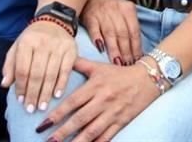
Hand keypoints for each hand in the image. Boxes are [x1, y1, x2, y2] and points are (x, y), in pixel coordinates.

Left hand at [2, 19, 76, 112]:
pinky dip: (61, 84)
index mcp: (27, 42)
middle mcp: (43, 43)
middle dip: (33, 94)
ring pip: (51, 74)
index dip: (21, 87)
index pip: (23, 69)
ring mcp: (58, 46)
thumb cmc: (32, 38)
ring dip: (46, 93)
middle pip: (37, 74)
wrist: (55, 20)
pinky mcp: (71, 50)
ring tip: (42, 107)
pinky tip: (57, 95)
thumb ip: (10, 65)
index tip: (21, 101)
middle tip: (31, 109)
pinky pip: (66, 70)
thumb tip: (5, 84)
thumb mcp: (17, 47)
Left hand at [38, 57, 158, 140]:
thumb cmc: (120, 73)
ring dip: (77, 141)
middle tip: (49, 140)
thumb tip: (63, 59)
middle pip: (80, 118)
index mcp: (96, 86)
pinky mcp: (122, 121)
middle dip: (63, 131)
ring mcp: (113, 112)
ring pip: (93, 130)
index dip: (57, 113)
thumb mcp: (100, 66)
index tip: (43, 123)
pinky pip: (107, 136)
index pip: (73, 102)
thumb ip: (81, 64)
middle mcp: (103, 100)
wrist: (148, 78)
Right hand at [81, 0, 140, 65]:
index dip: (136, 47)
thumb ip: (131, 27)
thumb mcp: (126, 12)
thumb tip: (137, 51)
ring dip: (114, 49)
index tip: (138, 60)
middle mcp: (116, 11)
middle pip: (123, 34)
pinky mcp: (90, 17)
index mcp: (128, 9)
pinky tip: (100, 49)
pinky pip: (94, 29)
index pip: (134, 31)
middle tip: (128, 65)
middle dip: (127, 51)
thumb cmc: (113, 7)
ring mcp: (102, 14)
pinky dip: (97, 39)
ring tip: (118, 63)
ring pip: (110, 34)